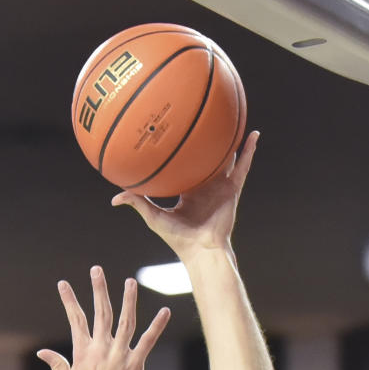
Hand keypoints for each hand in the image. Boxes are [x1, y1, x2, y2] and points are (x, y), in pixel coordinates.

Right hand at [37, 266, 169, 369]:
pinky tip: (165, 311)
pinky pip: (148, 342)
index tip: (63, 284)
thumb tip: (43, 353)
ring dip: (128, 300)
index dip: (69, 300)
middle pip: (101, 313)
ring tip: (131, 281)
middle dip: (98, 289)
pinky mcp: (135, 367)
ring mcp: (119, 357)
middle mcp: (101, 350)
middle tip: (96, 270)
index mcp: (82, 352)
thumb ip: (55, 365)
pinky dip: (157, 326)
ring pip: (126, 321)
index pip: (75, 319)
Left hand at [111, 131, 258, 259]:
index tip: (178, 138)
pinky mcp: (233, 190)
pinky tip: (254, 135)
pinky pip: (243, 167)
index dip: (183, 156)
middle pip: (207, 161)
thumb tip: (114, 198)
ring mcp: (221, 188)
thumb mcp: (153, 215)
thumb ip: (137, 202)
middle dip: (208, 144)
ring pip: (228, 160)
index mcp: (189, 193)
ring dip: (232, 142)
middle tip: (207, 121)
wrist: (201, 249)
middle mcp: (206, 188)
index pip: (185, 169)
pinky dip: (250, 152)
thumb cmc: (177, 237)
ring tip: (235, 120)